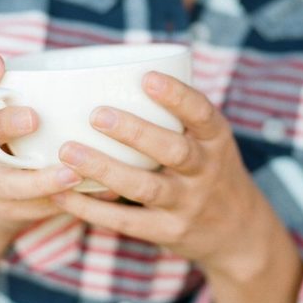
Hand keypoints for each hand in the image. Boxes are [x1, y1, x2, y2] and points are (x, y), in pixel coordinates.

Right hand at [0, 54, 84, 237]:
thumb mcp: (23, 117)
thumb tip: (122, 76)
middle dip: (7, 123)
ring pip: (7, 182)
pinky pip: (31, 209)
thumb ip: (52, 98)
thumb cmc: (24, 142)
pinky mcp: (6, 209)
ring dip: (40, 179)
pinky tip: (90, 195)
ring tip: (73, 174)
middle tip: (33, 118)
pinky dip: (60, 204)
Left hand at [51, 72, 279, 279]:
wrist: (239, 232)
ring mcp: (187, 204)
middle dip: (134, 132)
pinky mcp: (168, 232)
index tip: (147, 78)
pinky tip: (62, 194)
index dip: (177, 95)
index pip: (202, 113)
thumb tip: (118, 71)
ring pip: (144, 187)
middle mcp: (205, 171)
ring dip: (104, 169)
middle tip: (96, 114)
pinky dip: (92, 208)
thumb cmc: (209, 169)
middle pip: (172, 151)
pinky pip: (127, 221)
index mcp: (216, 140)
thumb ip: (176, 114)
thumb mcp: (209, 140)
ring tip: (68, 151)